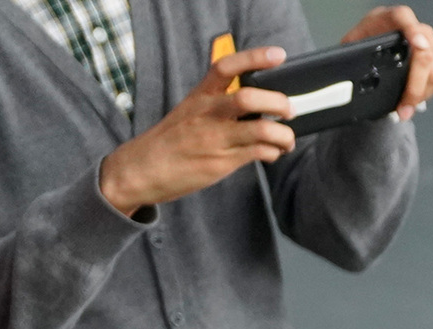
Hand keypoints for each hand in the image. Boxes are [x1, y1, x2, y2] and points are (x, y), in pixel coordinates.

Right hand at [98, 47, 297, 213]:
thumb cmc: (172, 140)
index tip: (277, 55)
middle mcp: (208, 113)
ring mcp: (216, 137)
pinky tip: (271, 153)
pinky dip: (273, 152)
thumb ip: (219, 104)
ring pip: (261, 129)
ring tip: (286, 139)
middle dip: (278, 102)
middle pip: (249, 98)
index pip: (226, 67)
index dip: (254, 58)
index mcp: (200, 95)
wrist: (143, 168)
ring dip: (284, 135)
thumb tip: (257, 103)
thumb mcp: (190, 111)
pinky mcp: (222, 161)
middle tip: (289, 110)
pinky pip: (258, 152)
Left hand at [343, 7, 432, 120]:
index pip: (406, 20)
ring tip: (405, 108)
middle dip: (416, 85)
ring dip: (421, 94)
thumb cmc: (369, 37)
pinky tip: (413, 102)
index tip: (419, 46)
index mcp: (395, 17)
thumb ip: (353, 50)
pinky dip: (426, 94)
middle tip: (404, 104)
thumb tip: (348, 73)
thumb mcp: (355, 40)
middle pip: (426, 55)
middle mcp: (419, 28)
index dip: (415, 33)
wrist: (380, 37)